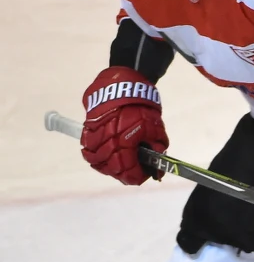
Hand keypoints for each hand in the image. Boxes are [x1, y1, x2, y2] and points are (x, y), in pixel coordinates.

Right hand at [80, 66, 167, 184]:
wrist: (121, 85)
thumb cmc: (142, 108)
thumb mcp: (156, 129)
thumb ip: (157, 151)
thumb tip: (157, 169)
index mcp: (126, 143)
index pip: (129, 172)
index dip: (138, 176)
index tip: (145, 174)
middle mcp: (108, 143)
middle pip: (112, 169)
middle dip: (124, 173)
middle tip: (133, 170)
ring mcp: (95, 136)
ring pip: (96, 162)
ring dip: (108, 166)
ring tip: (118, 164)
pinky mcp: (87, 129)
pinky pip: (87, 150)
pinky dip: (95, 156)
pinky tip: (104, 156)